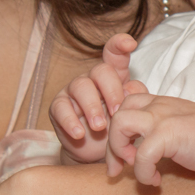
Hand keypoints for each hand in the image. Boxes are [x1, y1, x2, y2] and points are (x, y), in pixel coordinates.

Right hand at [50, 33, 147, 163]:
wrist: (98, 151)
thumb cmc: (118, 125)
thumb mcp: (131, 112)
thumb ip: (136, 96)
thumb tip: (130, 87)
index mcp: (114, 75)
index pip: (115, 54)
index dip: (120, 44)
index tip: (130, 44)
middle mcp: (93, 78)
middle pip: (101, 70)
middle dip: (111, 90)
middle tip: (117, 112)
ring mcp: (74, 90)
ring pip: (81, 86)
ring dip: (92, 107)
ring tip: (100, 127)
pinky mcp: (58, 106)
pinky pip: (61, 108)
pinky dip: (70, 122)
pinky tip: (80, 134)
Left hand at [106, 94, 194, 185]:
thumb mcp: (179, 124)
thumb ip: (161, 129)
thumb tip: (140, 153)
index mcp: (159, 104)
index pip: (125, 105)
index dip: (119, 130)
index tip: (127, 152)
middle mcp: (156, 107)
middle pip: (116, 116)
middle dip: (112, 146)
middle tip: (119, 169)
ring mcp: (160, 119)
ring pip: (119, 125)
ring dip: (119, 151)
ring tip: (135, 167)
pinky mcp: (167, 135)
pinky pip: (141, 156)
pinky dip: (143, 173)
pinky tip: (155, 181)